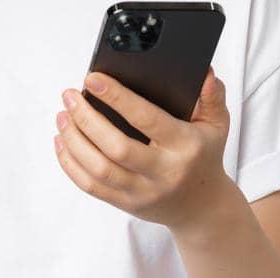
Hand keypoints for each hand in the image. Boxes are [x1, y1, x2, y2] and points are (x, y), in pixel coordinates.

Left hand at [54, 66, 234, 228]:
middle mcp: (162, 171)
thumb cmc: (205, 156)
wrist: (202, 205)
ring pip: (98, 168)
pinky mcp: (125, 203)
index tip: (93, 79)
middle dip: (86, 119)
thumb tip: (205, 74)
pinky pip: (90, 186)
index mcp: (185, 146)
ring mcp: (142, 191)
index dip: (117, 98)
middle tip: (70, 96)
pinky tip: (62, 141)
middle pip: (115, 147)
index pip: (147, 120)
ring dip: (74, 140)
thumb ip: (212, 97)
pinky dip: (70, 163)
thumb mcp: (217, 124)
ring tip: (62, 116)